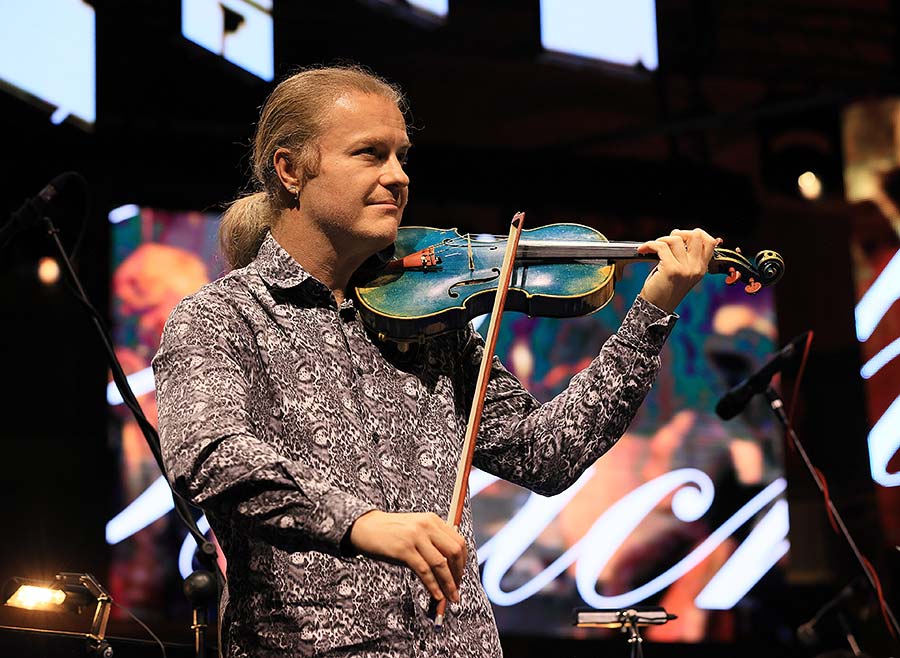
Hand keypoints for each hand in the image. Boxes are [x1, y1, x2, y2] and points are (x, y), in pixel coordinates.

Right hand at [349, 510, 466, 602]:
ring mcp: (415, 537)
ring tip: (450, 597)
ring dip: (448, 584)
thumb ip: (432, 542)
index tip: (460, 576)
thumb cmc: (391, 532)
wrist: (365, 526)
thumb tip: (448, 569)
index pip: (458, 542)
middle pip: (454, 552)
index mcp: (432, 520)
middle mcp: (426, 526)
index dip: (463, 562)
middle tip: (456, 589)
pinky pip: (424, 571)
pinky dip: (433, 586)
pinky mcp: (404, 549)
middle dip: (458, 574)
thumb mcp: (416, 529)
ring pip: (441, 564)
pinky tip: (436, 595)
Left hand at [636, 228, 720, 312]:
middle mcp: (696, 268)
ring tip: (653, 247)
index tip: (681, 238)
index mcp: (702, 268)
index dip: (695, 234)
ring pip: (675, 239)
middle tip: (666, 242)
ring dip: (661, 239)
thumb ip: (687, 257)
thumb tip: (679, 235)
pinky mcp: (671, 269)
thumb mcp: (683, 273)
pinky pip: (660, 246)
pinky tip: (643, 250)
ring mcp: (685, 269)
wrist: (656, 308)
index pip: (710, 241)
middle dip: (679, 233)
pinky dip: (649, 245)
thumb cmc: (665, 289)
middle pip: (695, 235)